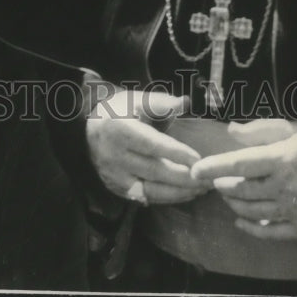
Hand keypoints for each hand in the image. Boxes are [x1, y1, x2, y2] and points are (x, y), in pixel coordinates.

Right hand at [85, 87, 209, 205]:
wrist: (88, 128)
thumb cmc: (119, 110)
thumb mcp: (137, 99)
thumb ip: (161, 102)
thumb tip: (185, 102)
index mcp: (119, 128)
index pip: (152, 145)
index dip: (176, 153)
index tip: (198, 159)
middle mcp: (113, 154)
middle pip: (154, 170)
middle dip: (183, 177)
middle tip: (208, 179)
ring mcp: (113, 174)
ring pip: (150, 189)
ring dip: (178, 192)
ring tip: (201, 189)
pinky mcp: (115, 187)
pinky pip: (143, 196)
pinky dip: (165, 198)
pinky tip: (183, 195)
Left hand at [190, 118, 296, 238]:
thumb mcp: (292, 128)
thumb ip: (259, 130)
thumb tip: (230, 131)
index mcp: (281, 159)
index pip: (238, 164)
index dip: (213, 168)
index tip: (195, 171)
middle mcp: (285, 187)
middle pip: (242, 190)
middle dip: (222, 185)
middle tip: (215, 180)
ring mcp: (294, 210)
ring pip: (252, 211)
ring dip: (234, 203)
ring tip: (227, 194)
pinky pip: (271, 232)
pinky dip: (252, 228)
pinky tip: (240, 221)